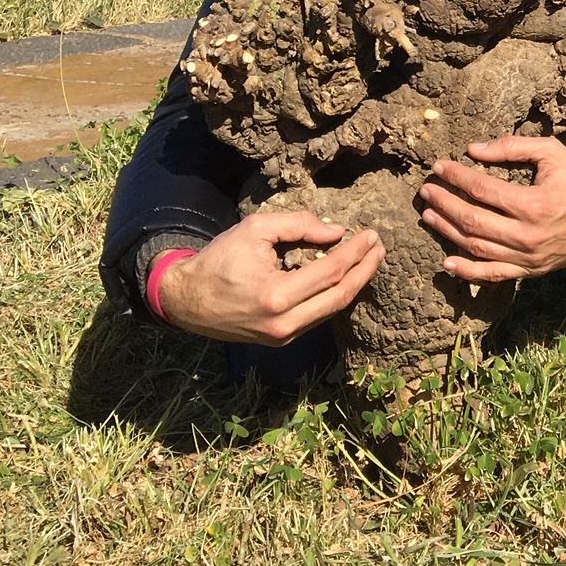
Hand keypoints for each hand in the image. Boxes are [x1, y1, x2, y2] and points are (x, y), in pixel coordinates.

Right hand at [157, 211, 384, 345]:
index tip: (371, 235)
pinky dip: (334, 296)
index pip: (330, 272)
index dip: (355, 252)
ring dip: (354, 284)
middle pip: (339, 297)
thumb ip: (298, 225)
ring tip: (369, 260)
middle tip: (379, 248)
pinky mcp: (280, 340)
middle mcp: (283, 323)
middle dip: (364, 270)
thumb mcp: (255, 229)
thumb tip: (337, 232)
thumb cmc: (219, 260)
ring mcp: (282, 336)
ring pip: (331, 310)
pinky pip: (317, 317)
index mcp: (276, 295)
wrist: (186, 300)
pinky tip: (345, 277)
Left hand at [417, 137, 565, 282]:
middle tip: (426, 190)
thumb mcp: (552, 152)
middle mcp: (529, 234)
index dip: (456, 177)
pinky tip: (447, 262)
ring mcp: (529, 257)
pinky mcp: (531, 270)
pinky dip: (467, 271)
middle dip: (444, 203)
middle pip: (472, 220)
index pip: (482, 189)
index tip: (439, 167)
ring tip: (429, 215)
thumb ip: (512, 147)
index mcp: (534, 203)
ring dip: (447, 231)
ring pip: (477, 247)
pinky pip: (493, 274)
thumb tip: (473, 149)